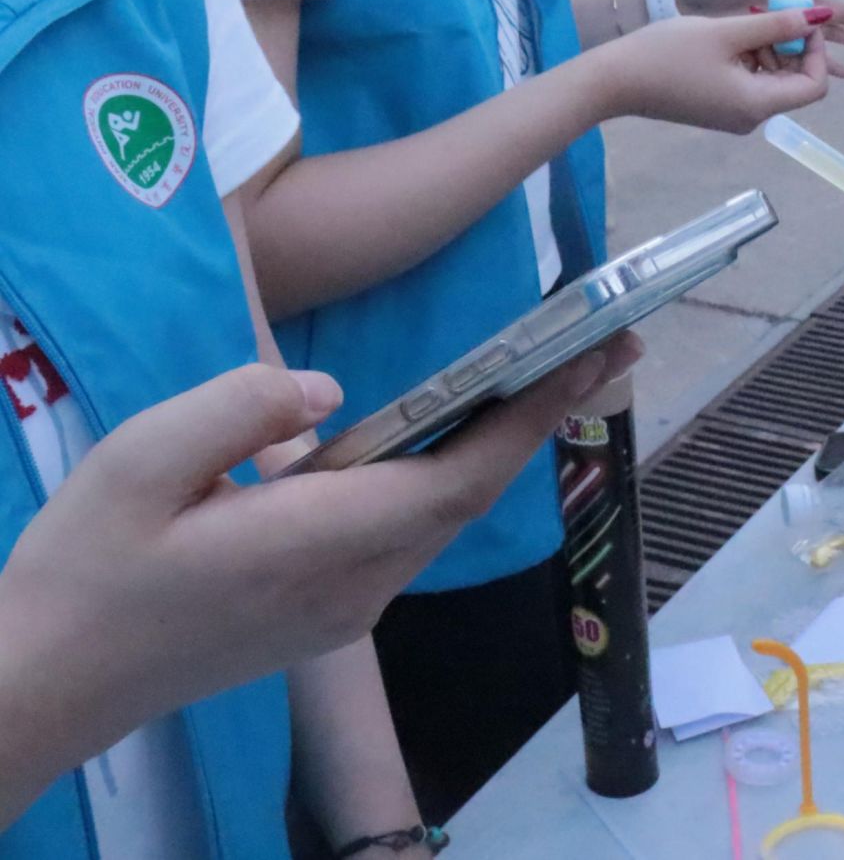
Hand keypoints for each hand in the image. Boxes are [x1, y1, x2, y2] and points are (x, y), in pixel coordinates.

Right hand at [0, 339, 637, 819]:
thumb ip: (239, 410)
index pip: (458, 474)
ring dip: (498, 445)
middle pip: (469, 493)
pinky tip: (452, 433)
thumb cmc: (84, 568)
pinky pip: (408, 534)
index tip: (595, 352)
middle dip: (542, 415)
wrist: (47, 682)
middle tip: (606, 343)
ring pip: (443, 516)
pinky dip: (447, 476)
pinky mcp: (327, 614)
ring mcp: (346, 609)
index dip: (534, 412)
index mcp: (316, 545)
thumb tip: (329, 396)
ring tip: (549, 373)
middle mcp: (355, 587)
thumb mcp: (135, 464)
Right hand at [594, 6, 834, 132]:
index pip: (815, 85)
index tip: (799, 19)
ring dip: (766, 48)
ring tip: (740, 23)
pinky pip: (749, 83)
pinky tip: (727, 37)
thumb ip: (776, 25)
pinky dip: (748, 58)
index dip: (816, 50)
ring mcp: (734, 115)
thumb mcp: (727, 32)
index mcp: (758, 105)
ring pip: (772, 79)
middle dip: (788, 45)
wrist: (613, 81)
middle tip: (765, 14)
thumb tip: (820, 17)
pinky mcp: (718, 108)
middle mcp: (752, 118)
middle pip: (795, 82)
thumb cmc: (668, 53)